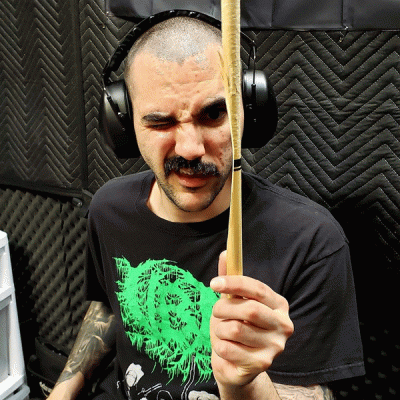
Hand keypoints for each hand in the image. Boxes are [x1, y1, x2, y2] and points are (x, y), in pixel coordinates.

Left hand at [209, 251, 293, 388]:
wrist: (235, 365)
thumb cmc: (235, 327)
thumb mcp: (232, 302)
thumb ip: (230, 279)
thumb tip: (226, 252)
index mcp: (279, 305)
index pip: (258, 289)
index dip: (234, 284)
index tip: (213, 283)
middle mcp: (284, 325)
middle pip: (250, 309)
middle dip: (224, 308)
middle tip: (215, 311)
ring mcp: (276, 346)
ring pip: (235, 329)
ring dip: (219, 329)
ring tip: (223, 332)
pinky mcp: (263, 364)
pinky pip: (228, 348)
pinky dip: (219, 346)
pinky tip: (226, 349)